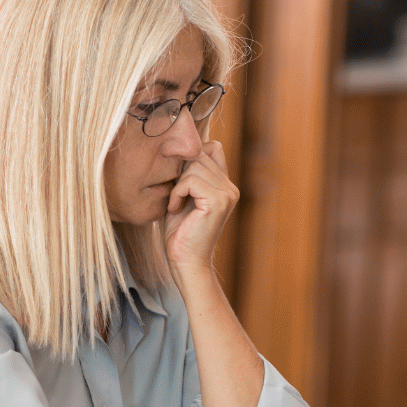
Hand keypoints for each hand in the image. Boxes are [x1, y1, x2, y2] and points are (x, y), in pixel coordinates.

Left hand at [164, 140, 237, 277]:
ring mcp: (228, 193)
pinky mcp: (219, 201)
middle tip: (174, 197)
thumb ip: (187, 172)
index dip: (190, 157)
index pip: (211, 148)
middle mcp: (231, 188)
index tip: (177, 180)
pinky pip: (191, 179)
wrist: (185, 261)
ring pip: (194, 165)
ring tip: (175, 203)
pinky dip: (177, 192)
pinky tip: (175, 209)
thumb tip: (176, 146)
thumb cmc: (179, 231)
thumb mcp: (183, 195)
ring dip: (177, 183)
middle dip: (180, 172)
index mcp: (225, 185)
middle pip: (199, 154)